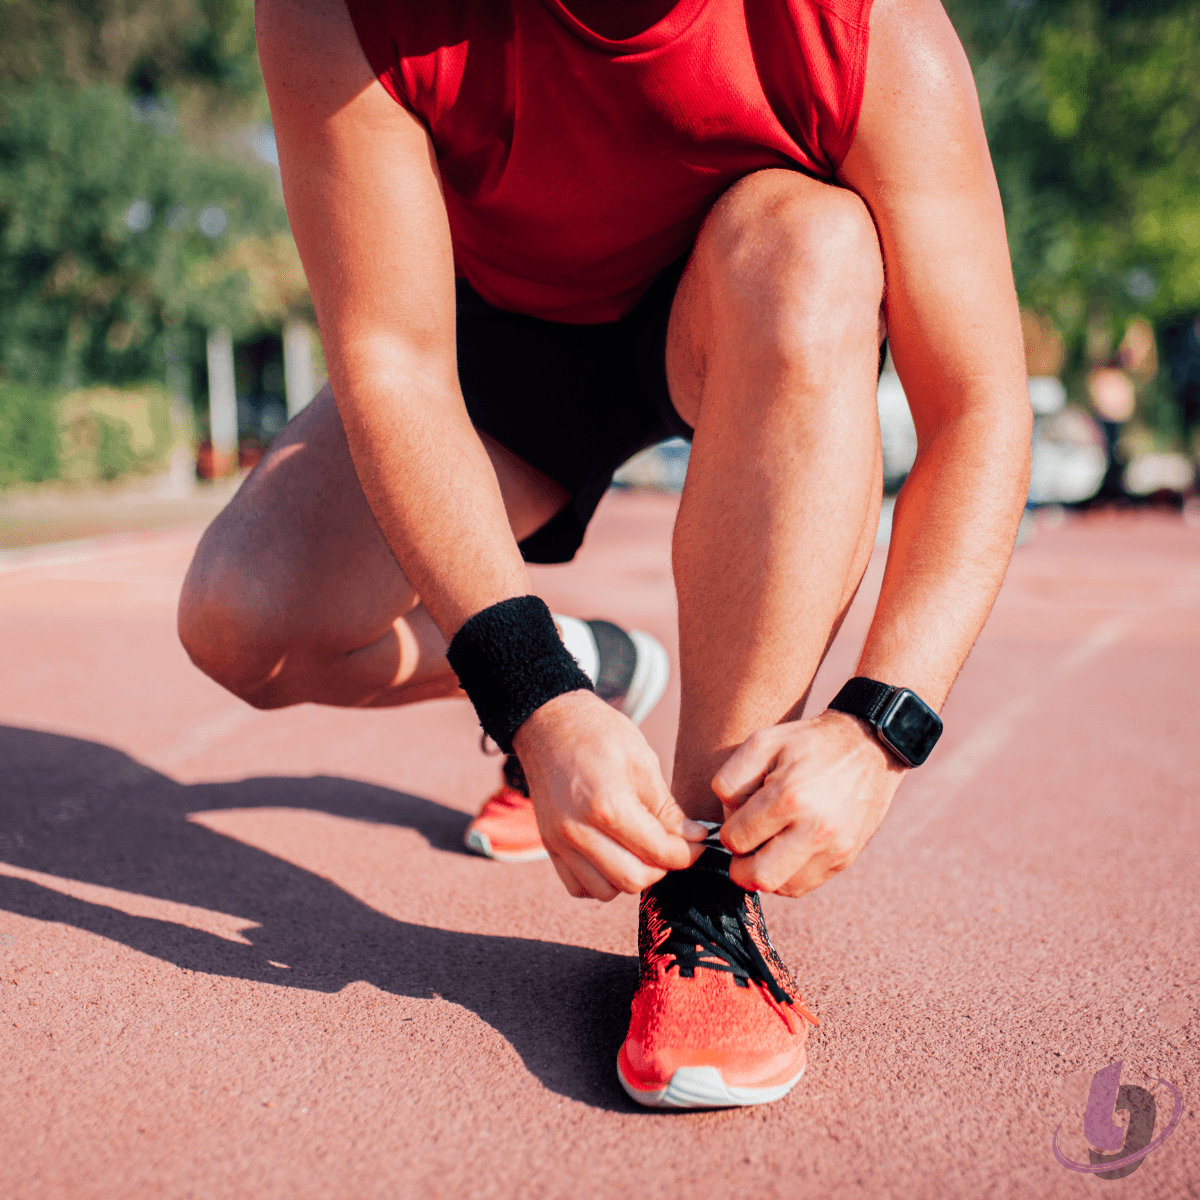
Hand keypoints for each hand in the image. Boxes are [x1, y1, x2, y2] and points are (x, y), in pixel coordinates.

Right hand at [513, 690, 707, 899]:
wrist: (548, 722)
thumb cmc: (599, 733)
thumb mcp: (642, 761)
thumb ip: (667, 808)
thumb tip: (694, 839)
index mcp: (607, 804)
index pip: (658, 851)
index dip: (688, 853)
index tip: (698, 843)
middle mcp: (578, 830)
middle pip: (633, 880)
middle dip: (662, 868)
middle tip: (672, 847)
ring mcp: (559, 841)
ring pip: (606, 891)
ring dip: (630, 877)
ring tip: (641, 851)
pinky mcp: (548, 845)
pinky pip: (579, 887)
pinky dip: (601, 881)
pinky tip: (614, 857)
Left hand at [713, 710, 905, 896]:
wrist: (868, 747)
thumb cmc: (807, 744)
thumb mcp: (761, 742)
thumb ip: (731, 780)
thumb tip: (726, 821)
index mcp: (789, 797)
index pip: (736, 840)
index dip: (728, 831)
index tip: (739, 818)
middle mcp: (815, 829)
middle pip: (757, 877)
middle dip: (740, 865)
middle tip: (745, 844)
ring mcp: (834, 849)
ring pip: (780, 888)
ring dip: (764, 871)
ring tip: (768, 843)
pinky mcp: (845, 860)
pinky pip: (802, 886)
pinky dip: (786, 875)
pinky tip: (786, 848)